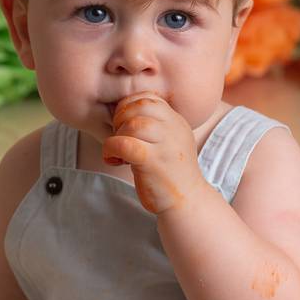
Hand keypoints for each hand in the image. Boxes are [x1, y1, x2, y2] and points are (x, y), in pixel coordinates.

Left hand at [102, 91, 207, 214]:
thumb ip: (155, 125)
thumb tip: (124, 111)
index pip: (149, 98)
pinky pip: (125, 144)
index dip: (129, 106)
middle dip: (121, 118)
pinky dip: (111, 149)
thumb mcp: (169, 142)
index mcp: (177, 121)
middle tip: (118, 137)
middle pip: (140, 106)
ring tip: (117, 151)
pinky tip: (114, 160)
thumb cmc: (171, 173)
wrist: (188, 201)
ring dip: (117, 135)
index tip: (123, 124)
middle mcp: (174, 129)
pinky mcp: (153, 162)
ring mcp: (165, 145)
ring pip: (133, 124)